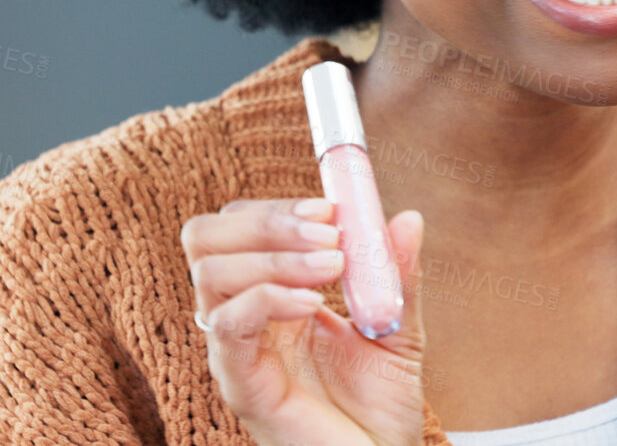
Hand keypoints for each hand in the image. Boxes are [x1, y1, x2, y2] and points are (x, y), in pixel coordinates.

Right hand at [181, 197, 428, 445]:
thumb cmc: (379, 408)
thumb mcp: (397, 328)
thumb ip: (396, 274)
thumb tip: (409, 217)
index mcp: (271, 296)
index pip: (240, 226)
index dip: (278, 207)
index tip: (331, 209)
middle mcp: (243, 317)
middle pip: (207, 239)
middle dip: (266, 220)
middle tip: (326, 230)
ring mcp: (237, 350)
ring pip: (211, 274)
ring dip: (273, 255)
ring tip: (331, 267)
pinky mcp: (240, 384)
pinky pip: (228, 325)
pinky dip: (268, 298)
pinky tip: (312, 304)